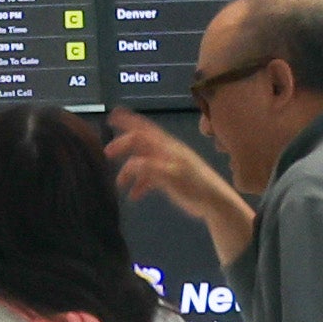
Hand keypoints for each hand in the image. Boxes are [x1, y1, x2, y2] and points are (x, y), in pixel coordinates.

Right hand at [106, 111, 253, 251]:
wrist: (215, 202)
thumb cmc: (195, 187)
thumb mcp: (172, 176)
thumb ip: (150, 168)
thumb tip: (129, 163)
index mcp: (167, 147)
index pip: (144, 130)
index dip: (128, 122)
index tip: (111, 119)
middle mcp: (166, 152)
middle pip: (141, 143)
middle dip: (123, 146)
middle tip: (108, 153)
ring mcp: (168, 165)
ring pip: (143, 162)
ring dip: (129, 171)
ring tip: (119, 183)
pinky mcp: (170, 179)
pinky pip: (149, 177)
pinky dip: (140, 184)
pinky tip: (134, 195)